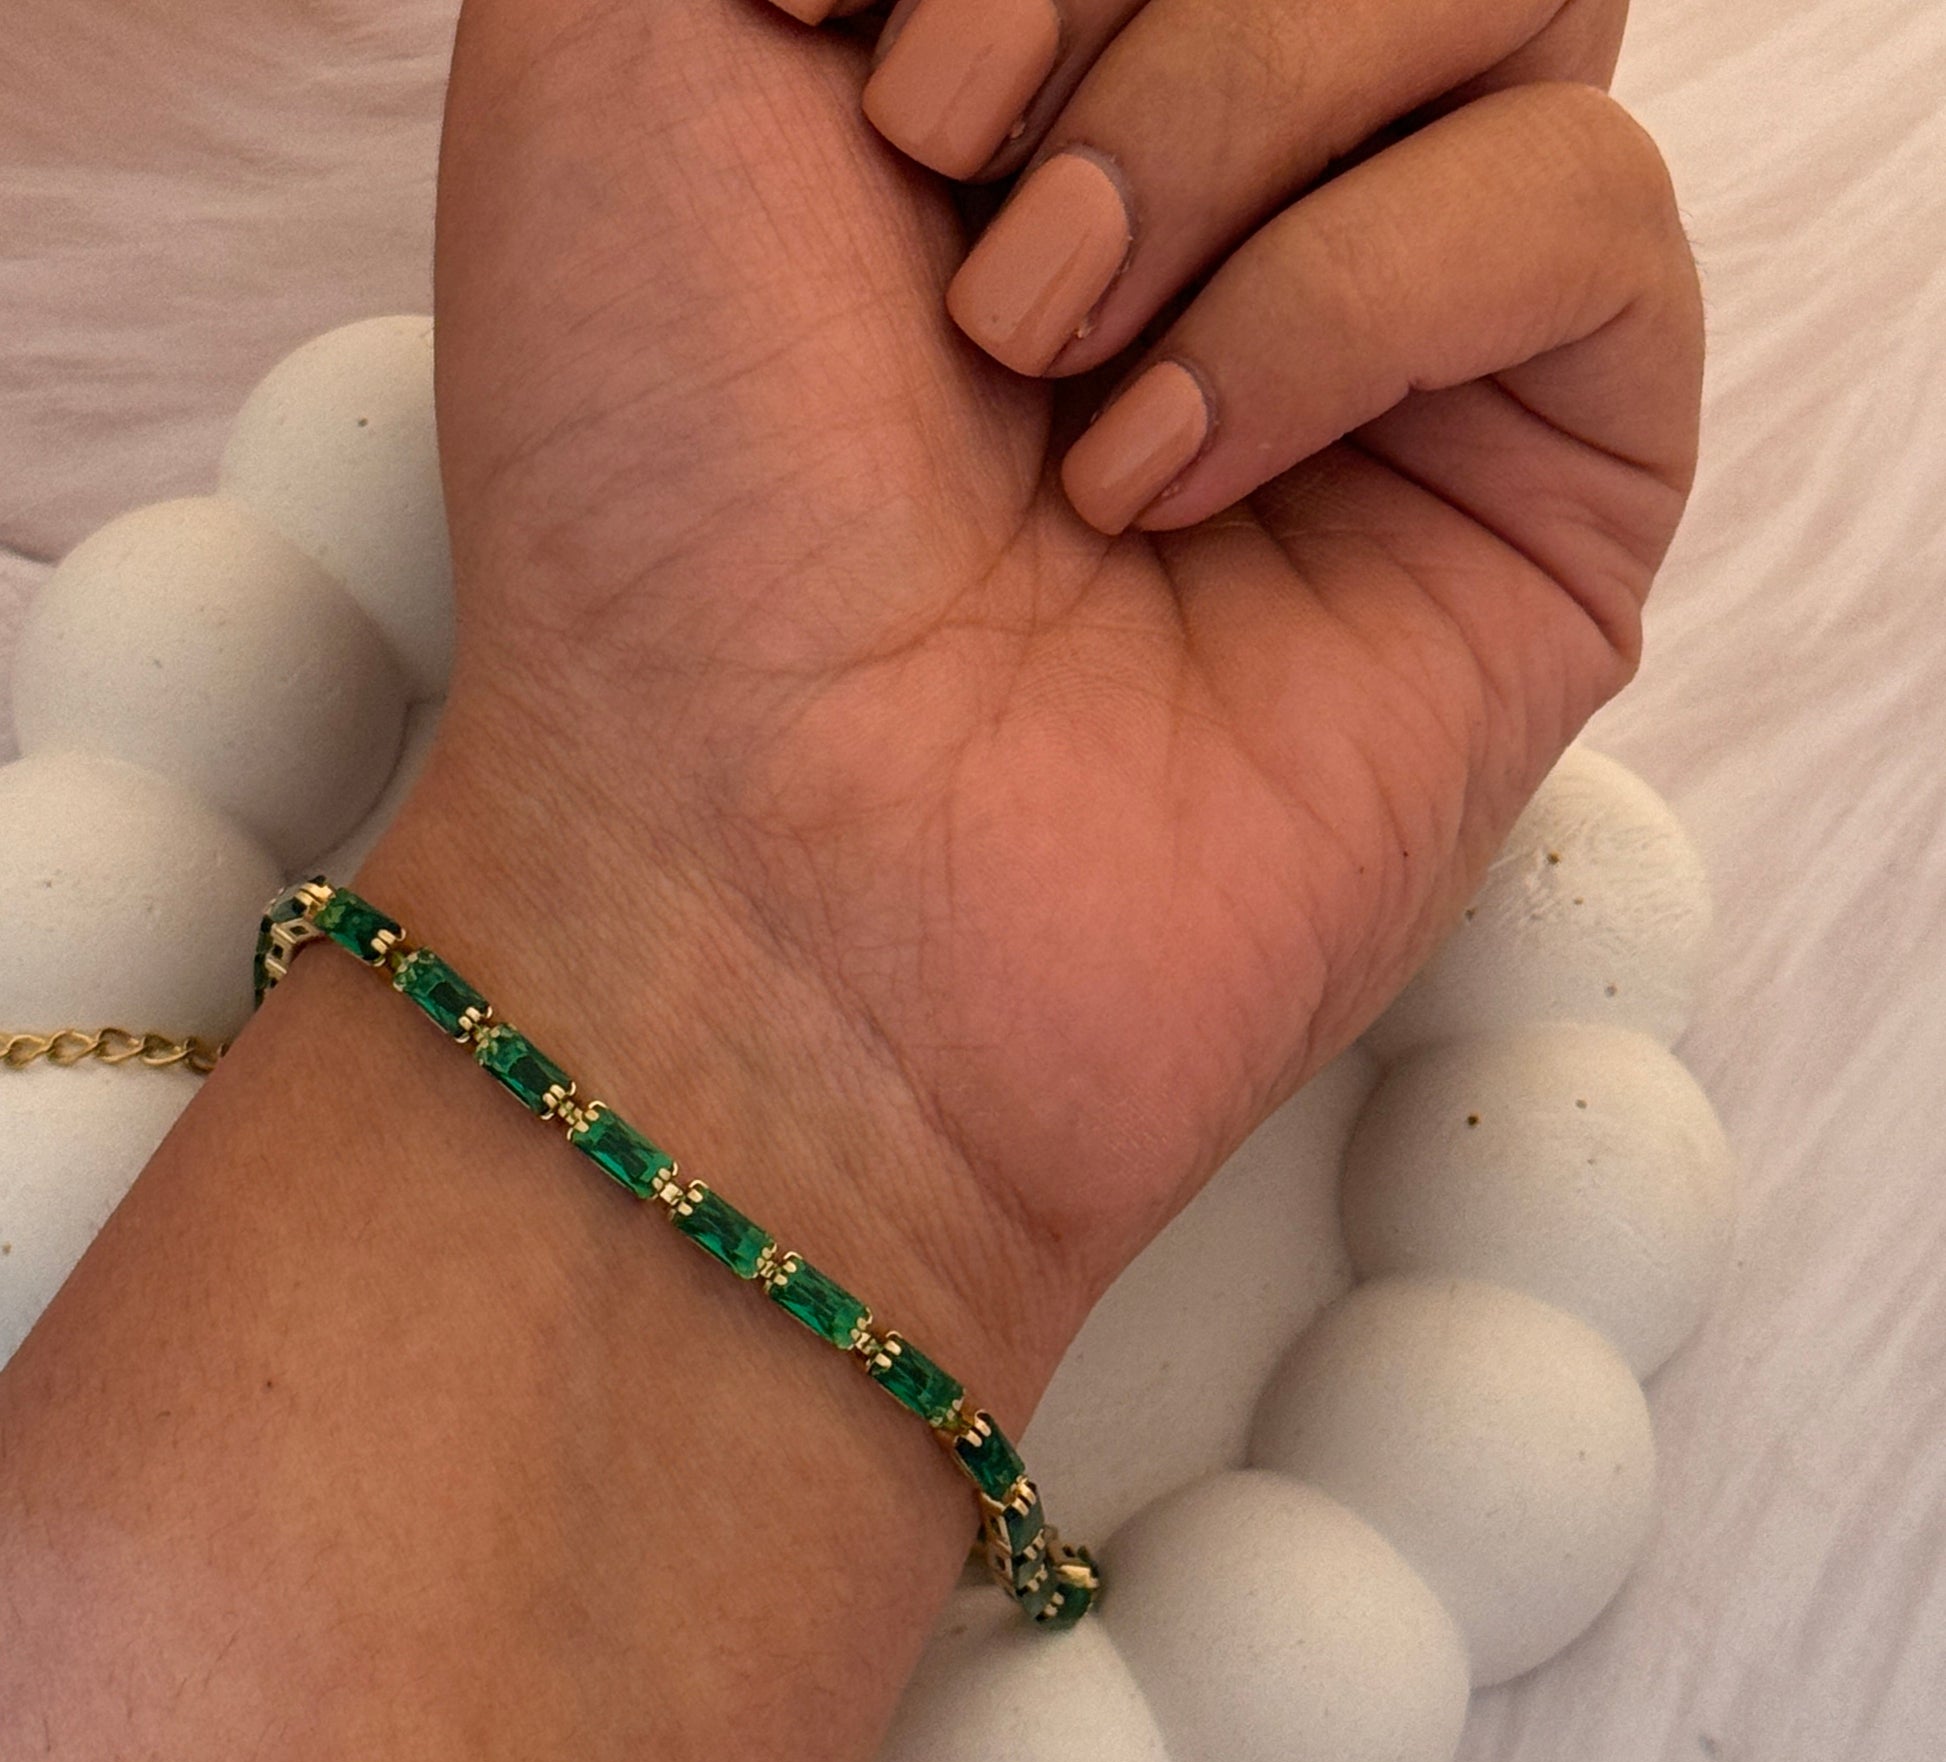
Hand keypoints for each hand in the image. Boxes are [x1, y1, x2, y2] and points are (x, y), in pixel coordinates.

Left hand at [416, 0, 1699, 1389]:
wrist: (747, 874)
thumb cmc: (654, 490)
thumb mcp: (624, 43)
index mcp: (1041, 62)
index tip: (851, 59)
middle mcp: (1236, 188)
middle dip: (1132, 4)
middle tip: (960, 240)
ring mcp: (1400, 351)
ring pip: (1512, 2)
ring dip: (1234, 121)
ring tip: (1047, 357)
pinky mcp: (1533, 503)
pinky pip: (1587, 227)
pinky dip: (1360, 299)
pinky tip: (1168, 476)